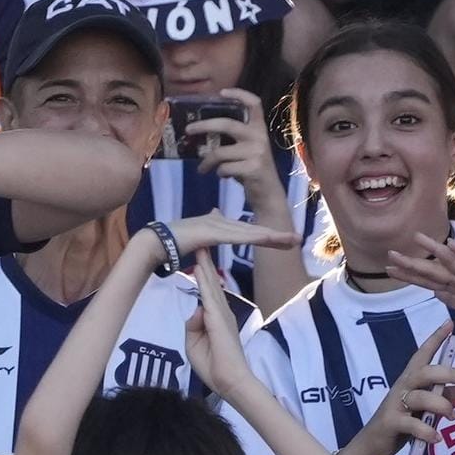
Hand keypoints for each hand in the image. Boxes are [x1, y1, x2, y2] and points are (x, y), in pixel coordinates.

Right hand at [158, 209, 300, 260]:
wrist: (157, 241)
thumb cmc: (174, 240)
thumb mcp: (196, 233)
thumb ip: (207, 223)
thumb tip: (216, 212)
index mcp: (219, 225)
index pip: (248, 232)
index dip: (267, 235)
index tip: (285, 240)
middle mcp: (221, 223)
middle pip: (253, 231)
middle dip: (275, 236)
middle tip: (297, 239)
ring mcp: (216, 226)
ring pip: (249, 233)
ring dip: (270, 238)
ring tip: (290, 241)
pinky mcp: (210, 232)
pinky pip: (235, 237)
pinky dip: (251, 238)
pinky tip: (265, 239)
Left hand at [184, 249, 258, 399]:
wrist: (230, 381)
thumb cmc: (213, 366)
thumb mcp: (195, 343)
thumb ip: (193, 325)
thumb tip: (196, 311)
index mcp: (216, 317)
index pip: (208, 291)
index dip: (203, 273)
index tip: (199, 255)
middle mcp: (221, 311)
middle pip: (211, 282)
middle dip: (206, 260)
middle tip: (203, 240)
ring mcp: (222, 314)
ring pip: (211, 284)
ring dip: (205, 264)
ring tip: (202, 244)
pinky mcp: (219, 319)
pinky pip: (209, 296)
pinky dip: (204, 280)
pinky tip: (200, 267)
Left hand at [186, 88, 286, 214]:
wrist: (267, 194)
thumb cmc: (251, 168)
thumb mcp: (245, 149)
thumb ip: (231, 139)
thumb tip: (200, 132)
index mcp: (259, 128)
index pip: (254, 104)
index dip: (239, 94)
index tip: (222, 92)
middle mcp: (259, 137)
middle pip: (227, 124)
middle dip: (204, 125)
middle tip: (188, 129)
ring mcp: (257, 152)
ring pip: (220, 152)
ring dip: (206, 162)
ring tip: (202, 168)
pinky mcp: (253, 168)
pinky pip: (224, 168)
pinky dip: (219, 173)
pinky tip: (223, 176)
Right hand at [348, 321, 454, 454]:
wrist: (372, 446)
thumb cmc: (401, 424)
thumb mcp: (426, 410)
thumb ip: (444, 398)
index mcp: (410, 381)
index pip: (422, 355)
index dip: (435, 339)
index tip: (450, 324)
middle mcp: (401, 388)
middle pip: (424, 372)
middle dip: (448, 373)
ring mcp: (394, 405)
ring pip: (420, 397)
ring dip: (441, 405)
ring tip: (452, 417)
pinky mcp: (391, 423)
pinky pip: (412, 424)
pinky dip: (427, 432)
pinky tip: (436, 439)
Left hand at [386, 232, 454, 339]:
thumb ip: (454, 301)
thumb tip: (436, 292)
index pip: (429, 281)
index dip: (409, 276)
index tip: (390, 270)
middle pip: (434, 271)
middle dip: (412, 264)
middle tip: (390, 255)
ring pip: (451, 263)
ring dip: (434, 251)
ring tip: (417, 239)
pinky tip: (451, 245)